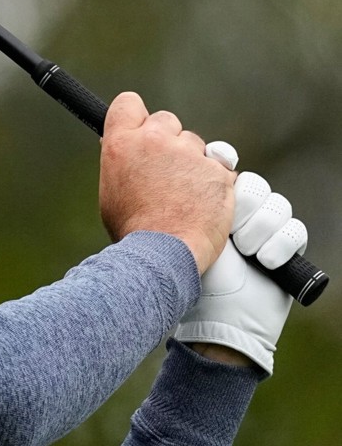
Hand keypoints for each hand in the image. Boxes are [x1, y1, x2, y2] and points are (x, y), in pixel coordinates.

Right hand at [99, 92, 235, 272]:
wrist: (162, 253)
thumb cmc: (133, 228)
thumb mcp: (111, 190)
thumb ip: (120, 161)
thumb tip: (122, 146)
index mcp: (121, 142)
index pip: (128, 103)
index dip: (135, 115)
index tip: (140, 128)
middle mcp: (154, 139)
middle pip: (166, 120)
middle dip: (168, 140)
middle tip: (165, 171)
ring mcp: (189, 153)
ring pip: (195, 144)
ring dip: (192, 163)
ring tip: (183, 196)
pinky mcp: (217, 169)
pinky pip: (217, 168)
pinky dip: (212, 183)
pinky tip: (201, 205)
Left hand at [175, 171, 306, 374]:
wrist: (217, 318)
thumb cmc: (192, 277)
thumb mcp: (183, 235)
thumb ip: (184, 202)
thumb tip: (185, 164)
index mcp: (206, 205)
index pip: (222, 167)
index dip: (223, 160)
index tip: (221, 161)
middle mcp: (235, 215)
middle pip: (254, 185)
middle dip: (244, 203)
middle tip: (229, 230)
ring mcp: (262, 232)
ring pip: (277, 205)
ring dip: (261, 226)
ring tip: (245, 250)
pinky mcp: (286, 251)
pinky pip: (296, 231)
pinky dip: (281, 244)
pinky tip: (265, 261)